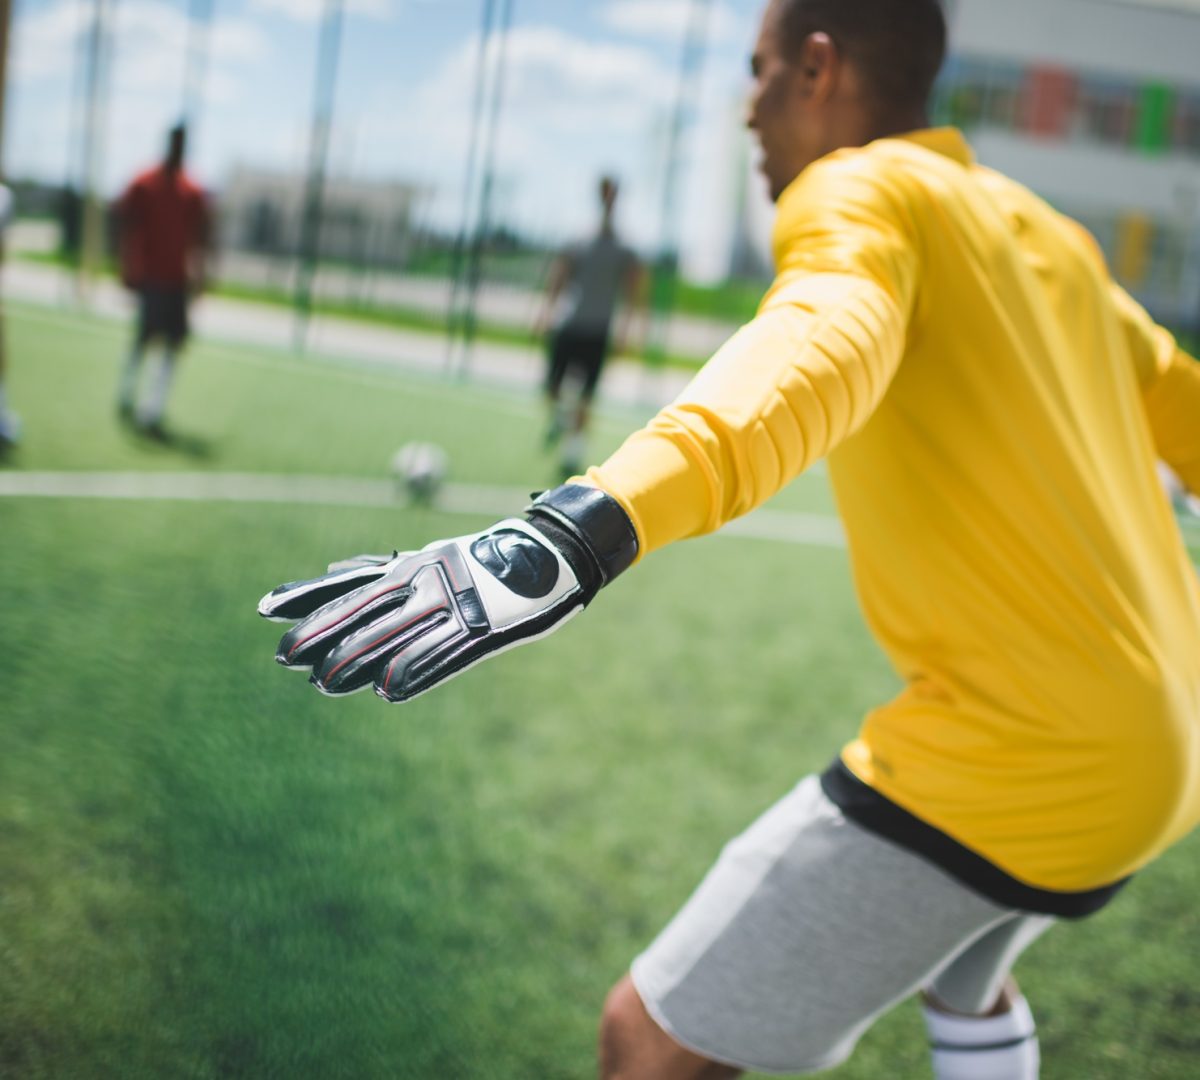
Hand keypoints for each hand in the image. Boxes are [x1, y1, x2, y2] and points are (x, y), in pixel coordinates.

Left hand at [258, 484, 636, 702]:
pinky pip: (446, 654)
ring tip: (324, 683)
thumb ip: (387, 570)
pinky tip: (388, 689)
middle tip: (285, 656)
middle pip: (365, 609)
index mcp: (414, 566)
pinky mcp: (485, 628)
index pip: (350, 583)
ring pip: (398, 634)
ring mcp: (454, 604)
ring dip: (359, 658)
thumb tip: (338, 572)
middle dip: (324, 632)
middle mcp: (426, 581)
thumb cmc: (490, 560)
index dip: (307, 595)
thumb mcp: (434, 558)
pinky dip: (416, 670)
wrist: (554, 551)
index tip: (263, 609)